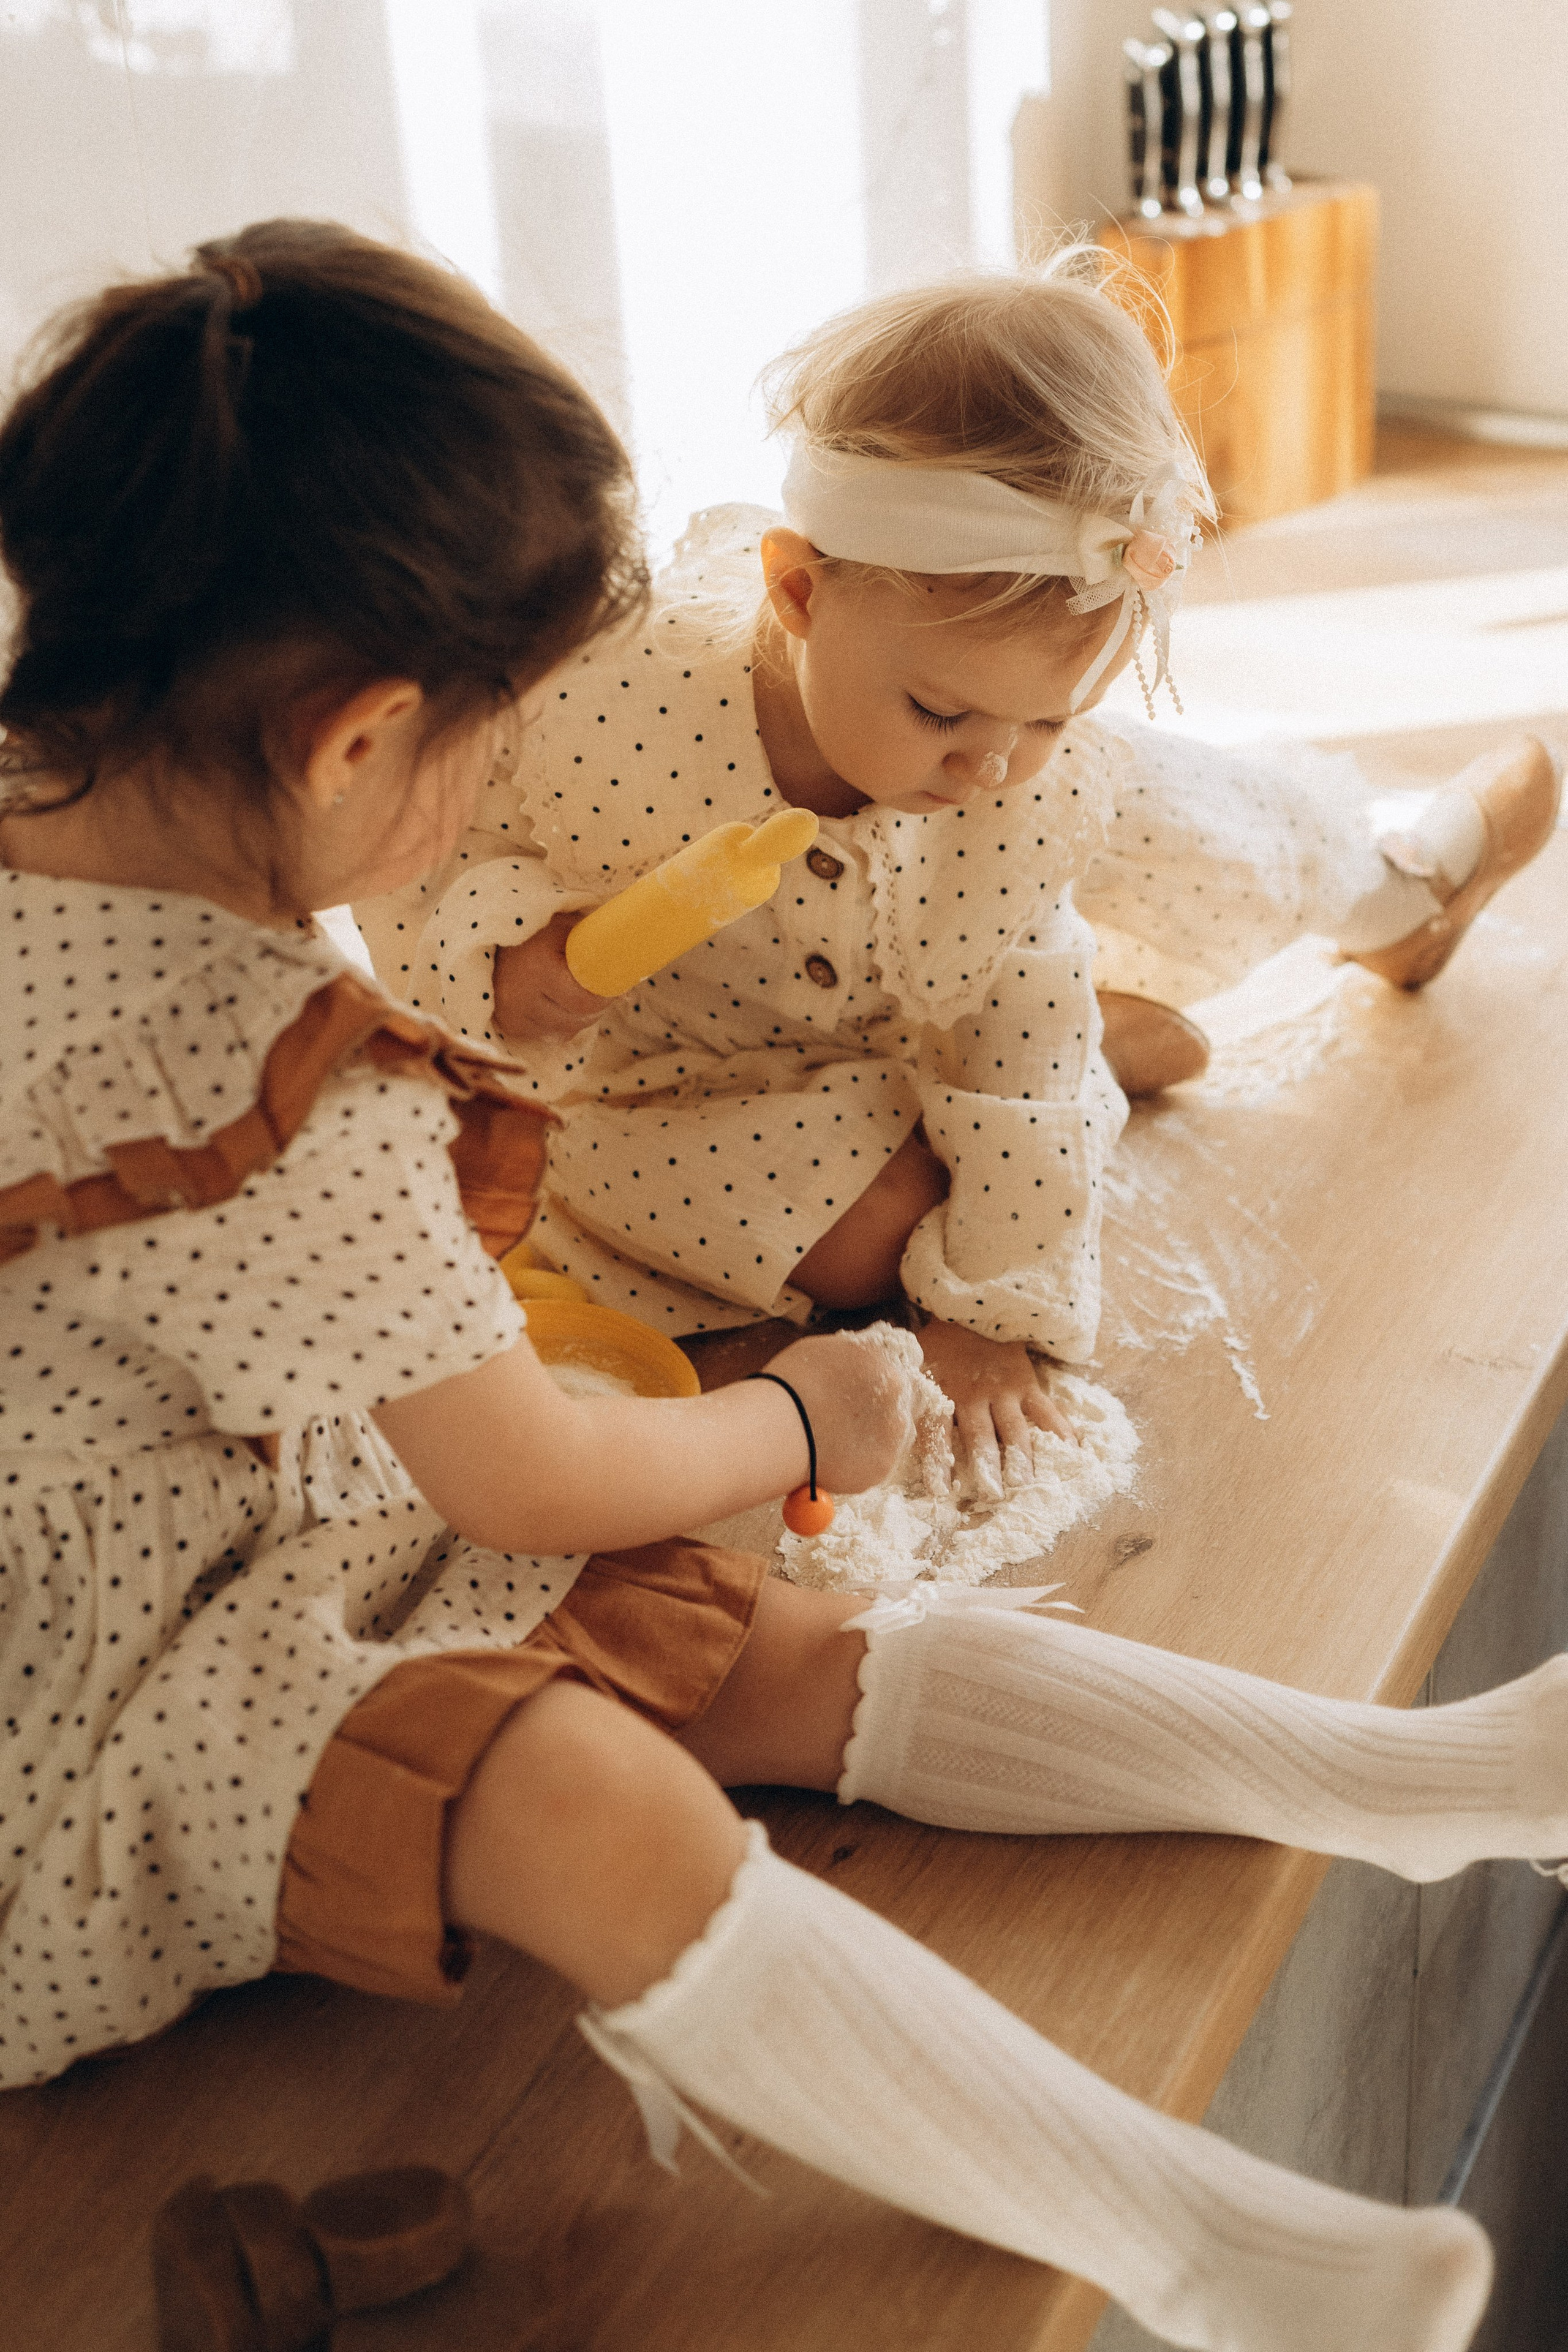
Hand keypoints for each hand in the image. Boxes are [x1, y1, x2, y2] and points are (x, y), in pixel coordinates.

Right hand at [492, 909, 609, 1043]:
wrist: (495, 938)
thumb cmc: (540, 931)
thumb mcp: (570, 930)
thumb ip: (599, 949)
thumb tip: (631, 982)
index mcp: (537, 968)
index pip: (584, 1001)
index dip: (605, 998)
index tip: (614, 987)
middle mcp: (520, 995)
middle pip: (576, 1021)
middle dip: (595, 1009)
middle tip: (601, 993)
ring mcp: (511, 1013)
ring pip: (564, 1032)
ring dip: (577, 1019)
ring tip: (575, 995)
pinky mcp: (509, 1025)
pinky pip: (547, 1035)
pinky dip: (558, 1024)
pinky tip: (555, 1003)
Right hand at [764, 1328, 919, 1496]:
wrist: (777, 1428)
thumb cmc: (793, 1382)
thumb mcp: (830, 1349)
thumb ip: (859, 1355)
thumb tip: (867, 1359)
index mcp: (890, 1370)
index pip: (906, 1369)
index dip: (887, 1377)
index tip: (872, 1384)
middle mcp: (901, 1405)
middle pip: (905, 1403)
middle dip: (885, 1407)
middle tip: (854, 1413)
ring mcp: (894, 1440)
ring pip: (895, 1436)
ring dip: (877, 1434)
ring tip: (841, 1435)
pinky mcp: (881, 1470)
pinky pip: (878, 1462)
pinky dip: (862, 1459)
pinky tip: (837, 1454)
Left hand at [916, 1321, 1075, 1497]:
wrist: (973, 1311)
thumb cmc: (938, 1349)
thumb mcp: (913, 1365)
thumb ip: (904, 1396)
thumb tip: (884, 1434)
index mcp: (941, 1391)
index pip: (936, 1430)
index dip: (937, 1460)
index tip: (940, 1490)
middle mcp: (973, 1395)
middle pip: (980, 1436)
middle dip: (986, 1467)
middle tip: (992, 1494)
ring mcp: (1004, 1391)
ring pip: (1015, 1429)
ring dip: (1021, 1458)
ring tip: (1025, 1485)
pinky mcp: (1027, 1385)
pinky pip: (1047, 1412)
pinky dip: (1059, 1433)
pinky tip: (1070, 1453)